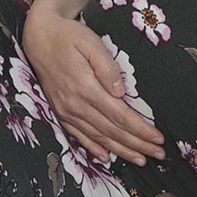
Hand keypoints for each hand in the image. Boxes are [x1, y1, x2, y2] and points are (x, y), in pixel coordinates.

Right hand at [22, 6, 164, 165]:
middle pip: (112, 131)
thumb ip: (107, 67)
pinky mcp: (60, 112)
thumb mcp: (91, 43)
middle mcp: (75, 104)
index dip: (140, 129)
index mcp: (86, 87)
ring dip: (121, 151)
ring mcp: (66, 110)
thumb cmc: (67, 37)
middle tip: (157, 153)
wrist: (38, 37)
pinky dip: (94, 149)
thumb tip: (121, 91)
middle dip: (138, 145)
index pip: (120, 115)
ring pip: (98, 137)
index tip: (157, 137)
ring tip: (140, 159)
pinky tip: (106, 157)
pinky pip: (78, 136)